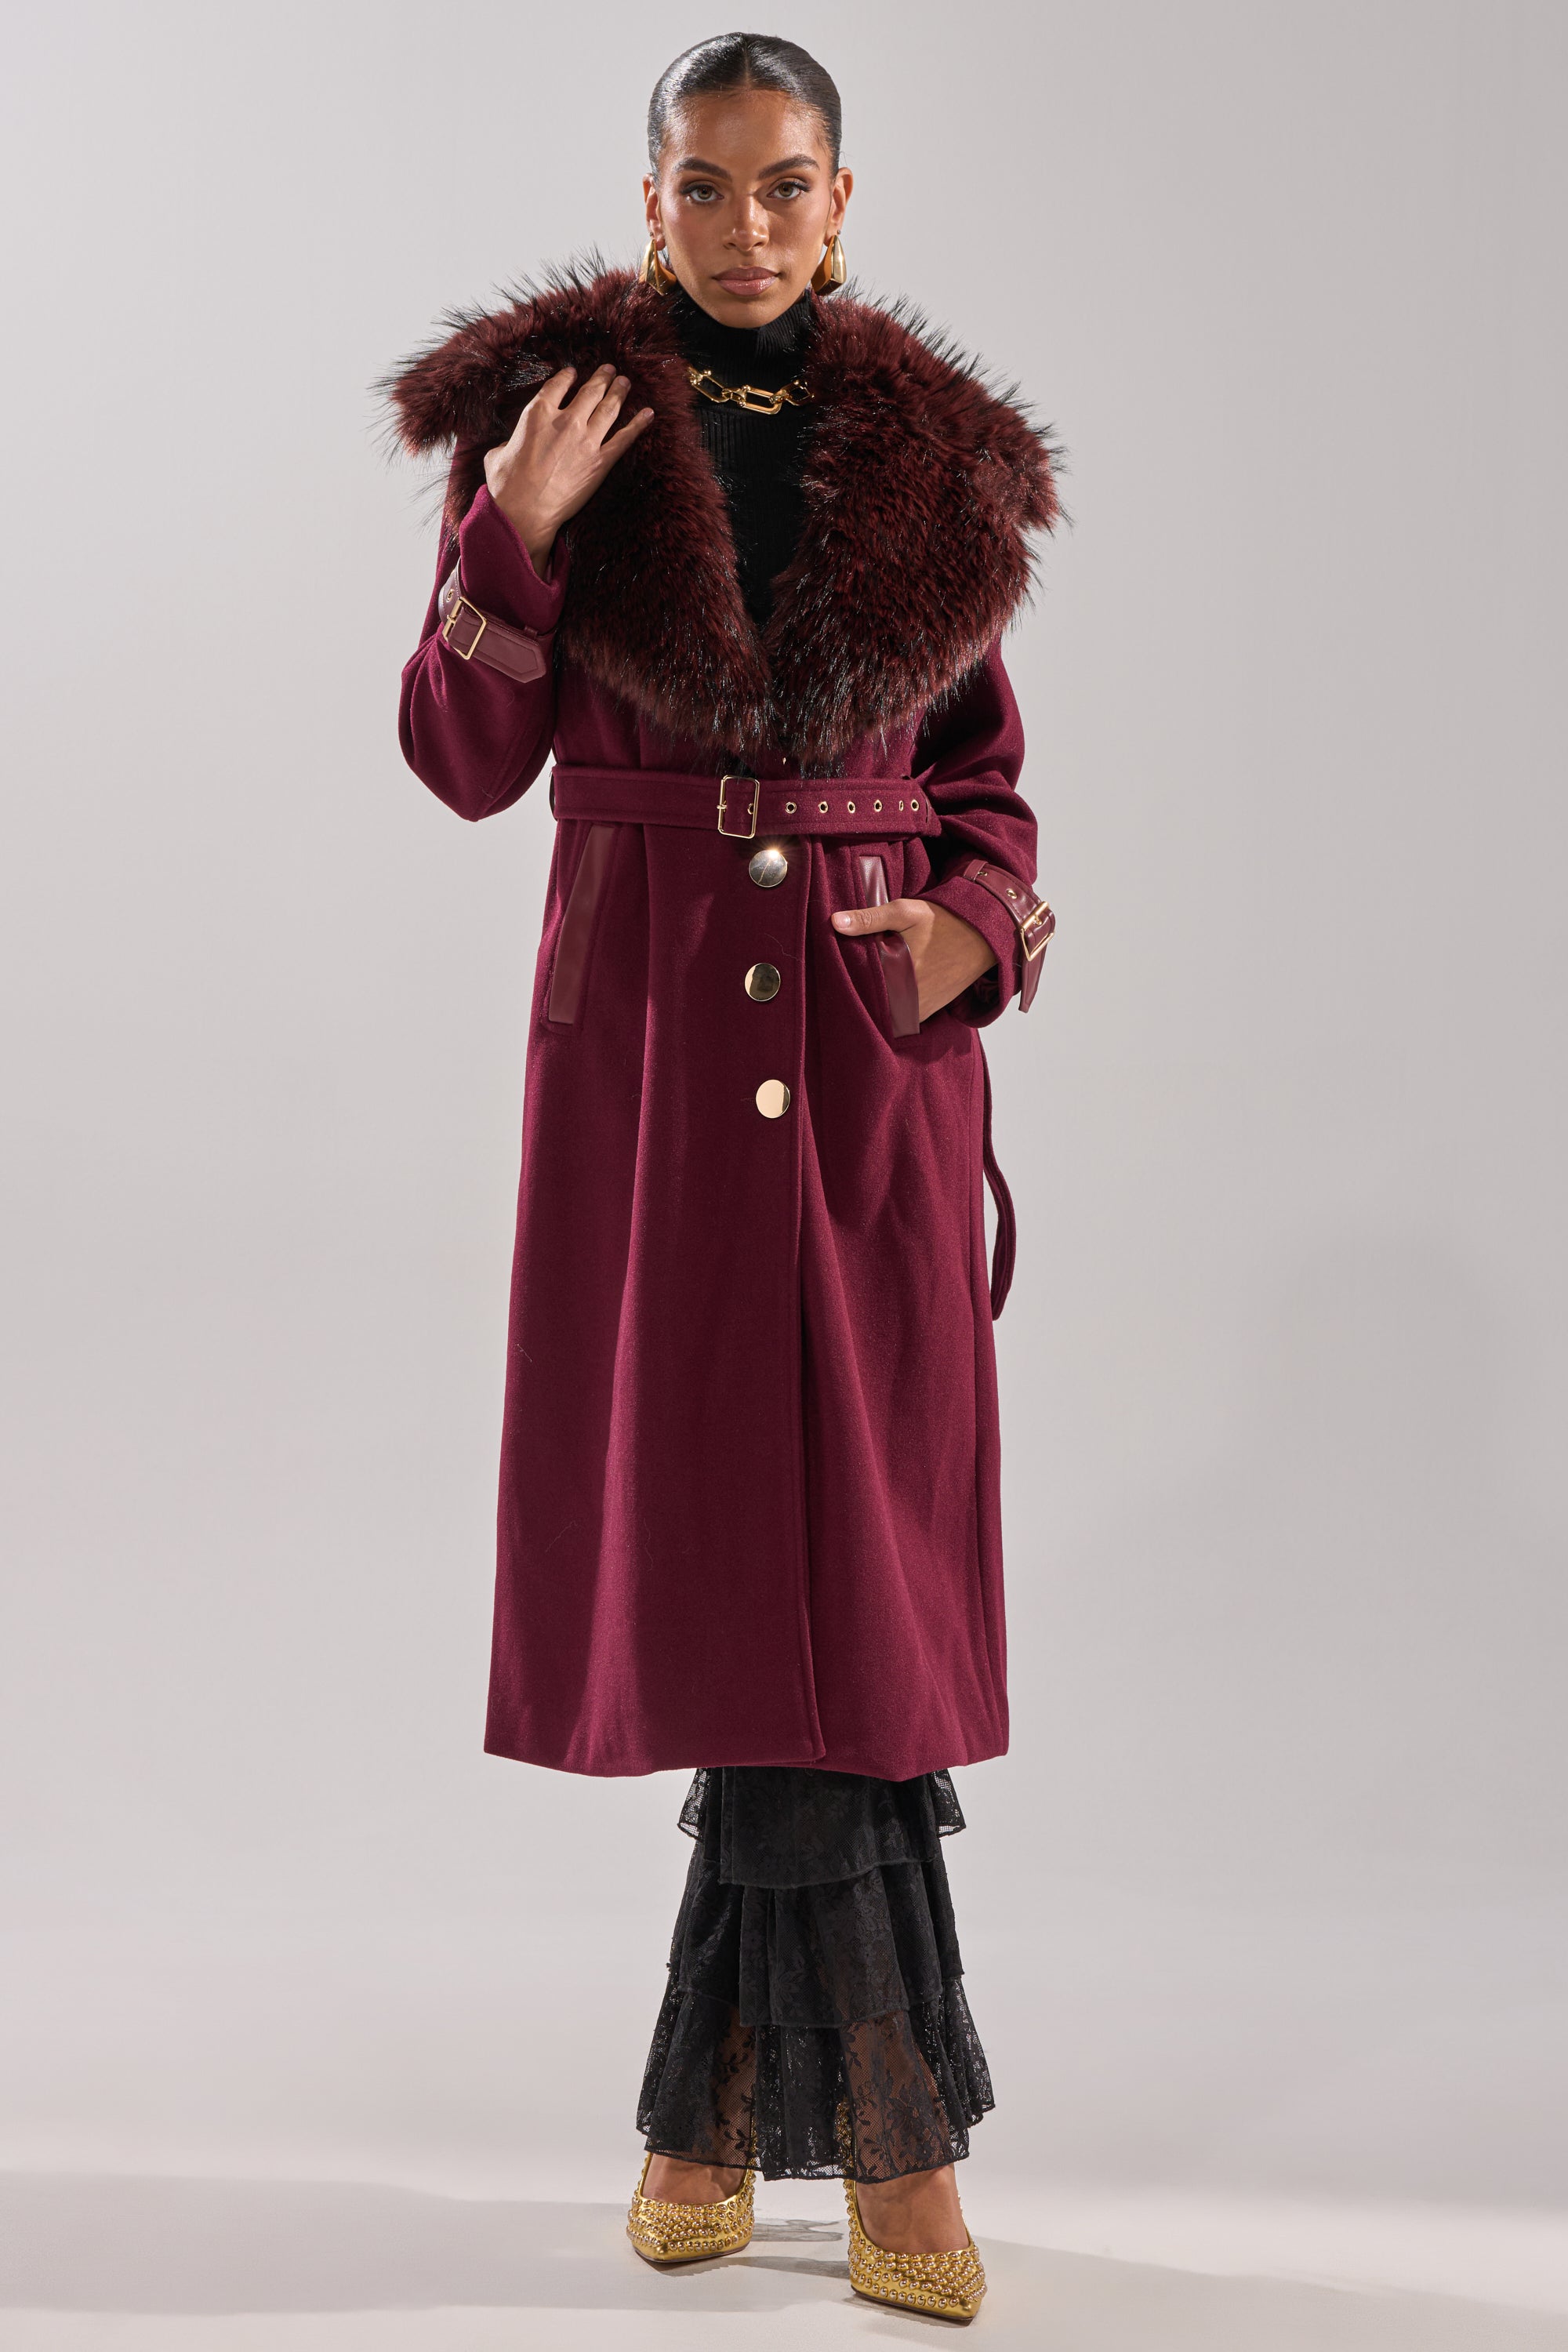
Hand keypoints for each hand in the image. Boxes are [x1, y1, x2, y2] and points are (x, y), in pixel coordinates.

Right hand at [483, 365, 653, 574]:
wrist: (526, 512)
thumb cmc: (506, 486)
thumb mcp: (497, 454)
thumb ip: (506, 443)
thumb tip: (506, 447)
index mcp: (538, 413)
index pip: (558, 384)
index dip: (568, 375)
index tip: (574, 372)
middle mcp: (566, 420)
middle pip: (590, 391)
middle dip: (602, 378)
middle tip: (610, 370)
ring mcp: (587, 440)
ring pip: (609, 408)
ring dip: (619, 392)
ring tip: (626, 382)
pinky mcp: (601, 463)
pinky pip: (625, 439)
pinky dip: (639, 425)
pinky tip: (649, 414)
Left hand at [831, 898, 996, 1020]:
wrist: (982, 935)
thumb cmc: (942, 921)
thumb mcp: (905, 912)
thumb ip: (869, 919)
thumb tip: (834, 922)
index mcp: (896, 972)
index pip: (857, 986)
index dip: (844, 980)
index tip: (835, 974)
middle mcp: (907, 997)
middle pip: (870, 1002)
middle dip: (859, 993)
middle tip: (847, 981)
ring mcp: (918, 1007)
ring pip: (885, 1013)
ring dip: (876, 1003)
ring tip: (866, 987)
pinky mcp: (927, 1011)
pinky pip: (901, 1018)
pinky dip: (892, 1009)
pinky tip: (888, 993)